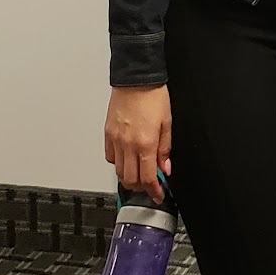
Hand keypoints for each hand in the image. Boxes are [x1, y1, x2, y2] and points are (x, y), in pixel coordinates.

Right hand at [103, 84, 171, 200]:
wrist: (136, 79)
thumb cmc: (153, 96)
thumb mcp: (167, 123)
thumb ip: (166, 149)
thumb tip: (165, 168)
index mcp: (146, 143)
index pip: (148, 178)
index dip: (154, 191)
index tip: (158, 195)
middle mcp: (128, 144)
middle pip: (130, 180)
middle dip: (141, 188)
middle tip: (150, 185)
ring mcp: (116, 140)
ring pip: (118, 171)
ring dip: (129, 177)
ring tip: (139, 174)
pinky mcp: (108, 134)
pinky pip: (110, 157)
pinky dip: (118, 163)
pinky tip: (127, 159)